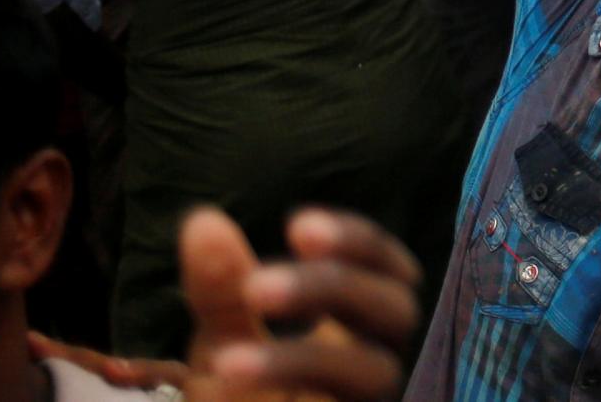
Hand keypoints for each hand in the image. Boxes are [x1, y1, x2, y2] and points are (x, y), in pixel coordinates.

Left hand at [179, 205, 420, 400]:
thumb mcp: (222, 345)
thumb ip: (220, 290)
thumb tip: (201, 218)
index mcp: (357, 327)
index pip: (391, 268)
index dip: (359, 242)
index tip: (298, 226)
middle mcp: (375, 365)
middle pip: (398, 309)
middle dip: (334, 287)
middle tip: (258, 288)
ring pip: (376, 371)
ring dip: (301, 356)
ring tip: (224, 362)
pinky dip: (291, 383)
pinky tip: (227, 380)